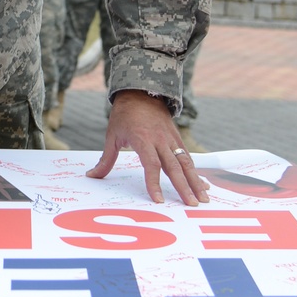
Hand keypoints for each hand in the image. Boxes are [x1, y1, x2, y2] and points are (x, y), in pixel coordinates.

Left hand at [86, 90, 209, 206]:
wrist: (141, 92)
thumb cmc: (124, 115)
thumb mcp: (112, 135)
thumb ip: (106, 159)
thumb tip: (92, 176)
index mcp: (142, 139)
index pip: (151, 164)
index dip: (154, 183)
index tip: (158, 200)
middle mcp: (160, 140)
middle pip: (174, 166)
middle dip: (184, 187)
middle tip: (192, 205)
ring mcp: (171, 139)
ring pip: (186, 162)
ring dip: (196, 181)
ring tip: (204, 198)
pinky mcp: (177, 138)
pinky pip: (187, 157)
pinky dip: (196, 171)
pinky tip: (202, 184)